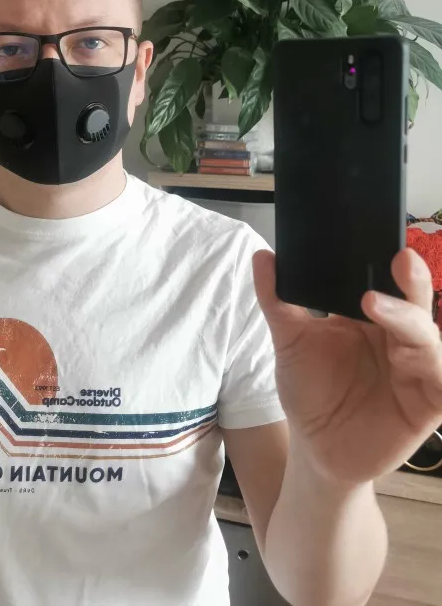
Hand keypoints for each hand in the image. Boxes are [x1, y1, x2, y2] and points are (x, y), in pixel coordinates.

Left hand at [253, 248, 441, 484]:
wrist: (314, 447)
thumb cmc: (309, 391)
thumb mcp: (288, 342)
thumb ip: (277, 300)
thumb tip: (262, 256)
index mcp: (372, 315)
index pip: (386, 280)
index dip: (386, 260)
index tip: (378, 239)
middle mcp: (398, 336)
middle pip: (414, 301)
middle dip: (410, 279)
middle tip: (398, 259)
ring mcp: (416, 368)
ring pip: (427, 336)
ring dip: (408, 318)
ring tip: (374, 304)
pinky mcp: (427, 402)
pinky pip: (441, 380)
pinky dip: (433, 364)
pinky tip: (413, 355)